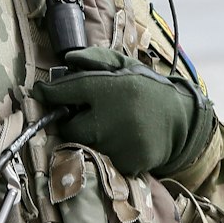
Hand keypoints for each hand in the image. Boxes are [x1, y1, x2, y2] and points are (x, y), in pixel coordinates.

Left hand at [35, 46, 213, 176]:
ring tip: (108, 127)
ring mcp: (119, 144)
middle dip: (71, 122)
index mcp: (109, 88)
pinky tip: (121, 141)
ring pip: (85, 146)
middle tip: (83, 115)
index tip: (40, 93)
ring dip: (89, 139)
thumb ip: (95, 59)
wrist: (183, 118)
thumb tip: (67, 59)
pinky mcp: (128, 163)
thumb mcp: (124, 66)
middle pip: (68, 128)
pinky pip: (102, 161)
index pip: (64, 92)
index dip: (48, 93)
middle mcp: (111, 117)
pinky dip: (106, 153)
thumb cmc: (148, 89)